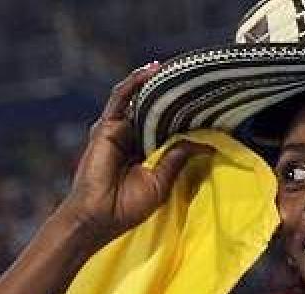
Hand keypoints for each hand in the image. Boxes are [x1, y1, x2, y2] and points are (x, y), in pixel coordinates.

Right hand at [60, 62, 211, 245]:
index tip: (206, 101)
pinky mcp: (106, 127)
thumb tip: (205, 143)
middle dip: (171, 93)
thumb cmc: (126, 206)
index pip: (168, 125)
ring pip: (139, 99)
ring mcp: (119, 131)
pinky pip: (121, 98)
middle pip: (154, 108)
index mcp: (146, 152)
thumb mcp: (161, 181)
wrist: (98, 216)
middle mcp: (133, 138)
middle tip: (194, 77)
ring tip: (175, 66)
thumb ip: (178, 158)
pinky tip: (151, 70)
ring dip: (155, 82)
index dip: (184, 113)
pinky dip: (135, 82)